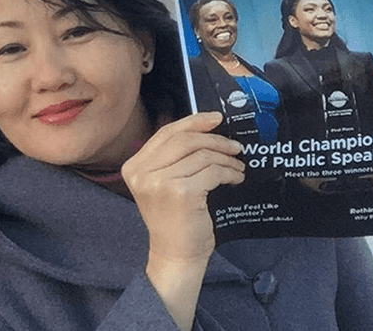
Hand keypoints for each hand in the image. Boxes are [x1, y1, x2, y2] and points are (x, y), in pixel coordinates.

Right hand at [121, 112, 244, 329]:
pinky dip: (229, 172)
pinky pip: (212, 171)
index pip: (166, 133)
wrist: (175, 255)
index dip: (194, 122)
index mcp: (134, 167)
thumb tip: (204, 129)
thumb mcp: (163, 184)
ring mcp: (160, 182)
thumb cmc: (174, 220)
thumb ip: (173, 158)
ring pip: (202, 155)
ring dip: (226, 158)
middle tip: (235, 146)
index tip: (216, 119)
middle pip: (184, 140)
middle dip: (214, 139)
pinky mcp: (181, 193)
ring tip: (238, 166)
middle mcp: (142, 172)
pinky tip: (236, 178)